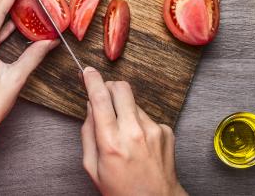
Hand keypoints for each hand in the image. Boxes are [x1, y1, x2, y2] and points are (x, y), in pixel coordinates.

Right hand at [81, 67, 186, 195]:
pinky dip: (140, 123)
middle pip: (121, 88)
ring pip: (134, 103)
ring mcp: (154, 130)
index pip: (100, 99)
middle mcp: (134, 133)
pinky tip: (140, 143)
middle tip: (104, 97)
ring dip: (125, 109)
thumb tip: (90, 107)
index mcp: (111, 143)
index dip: (92, 80)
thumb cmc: (122, 190)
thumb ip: (88, 134)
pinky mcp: (167, 131)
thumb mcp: (93, 167)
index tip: (88, 72)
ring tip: (124, 134)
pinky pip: (147, 116)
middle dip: (109, 87)